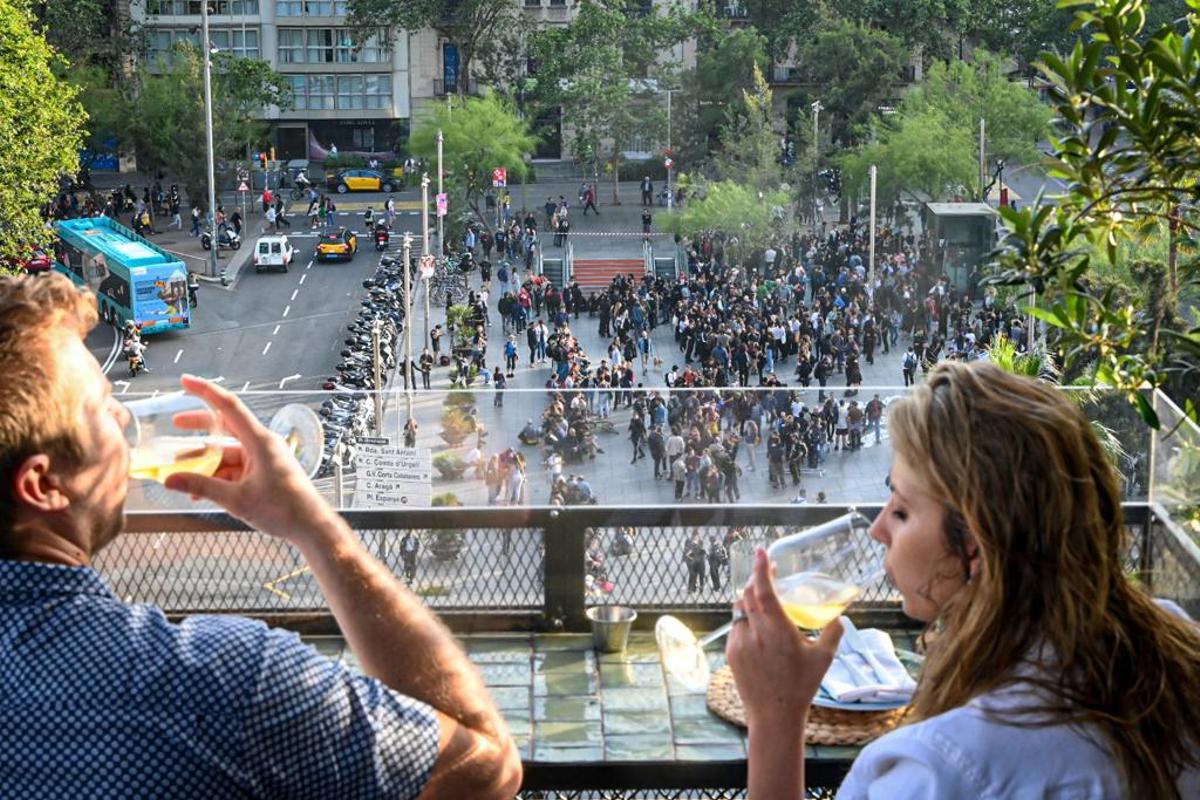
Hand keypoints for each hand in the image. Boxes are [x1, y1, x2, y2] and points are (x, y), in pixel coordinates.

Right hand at [163, 375, 334, 541]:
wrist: (310, 526)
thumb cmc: (283, 510)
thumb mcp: (236, 499)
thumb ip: (201, 487)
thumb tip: (170, 480)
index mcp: (260, 441)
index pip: (229, 407)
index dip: (205, 391)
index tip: (186, 380)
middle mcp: (262, 444)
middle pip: (225, 428)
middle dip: (199, 427)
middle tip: (175, 423)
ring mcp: (264, 458)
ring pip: (227, 453)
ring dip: (205, 462)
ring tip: (178, 470)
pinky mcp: (264, 472)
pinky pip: (235, 469)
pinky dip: (217, 477)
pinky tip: (197, 492)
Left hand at [726, 548, 842, 727]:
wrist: (774, 715)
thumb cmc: (801, 686)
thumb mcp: (823, 659)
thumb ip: (832, 634)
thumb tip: (841, 618)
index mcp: (778, 629)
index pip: (764, 590)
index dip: (761, 568)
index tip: (761, 551)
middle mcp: (755, 632)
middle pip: (748, 594)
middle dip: (755, 579)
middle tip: (766, 572)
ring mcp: (740, 641)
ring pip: (740, 609)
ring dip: (749, 600)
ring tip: (762, 600)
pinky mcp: (731, 652)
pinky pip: (736, 627)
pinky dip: (745, 621)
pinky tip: (758, 629)